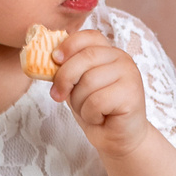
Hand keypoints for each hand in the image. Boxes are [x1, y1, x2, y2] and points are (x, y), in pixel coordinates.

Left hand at [49, 27, 150, 158]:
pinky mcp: (132, 94)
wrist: (118, 139)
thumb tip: (43, 60)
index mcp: (109, 52)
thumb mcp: (76, 86)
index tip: (54, 59)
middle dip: (64, 78)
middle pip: (85, 58)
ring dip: (79, 103)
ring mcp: (130, 75)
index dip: (69, 45)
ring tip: (89, 111)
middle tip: (57, 95)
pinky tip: (100, 118)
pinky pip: (97, 101)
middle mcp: (122, 59)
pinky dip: (91, 114)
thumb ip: (66, 70)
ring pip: (89, 82)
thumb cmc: (96, 111)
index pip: (89, 37)